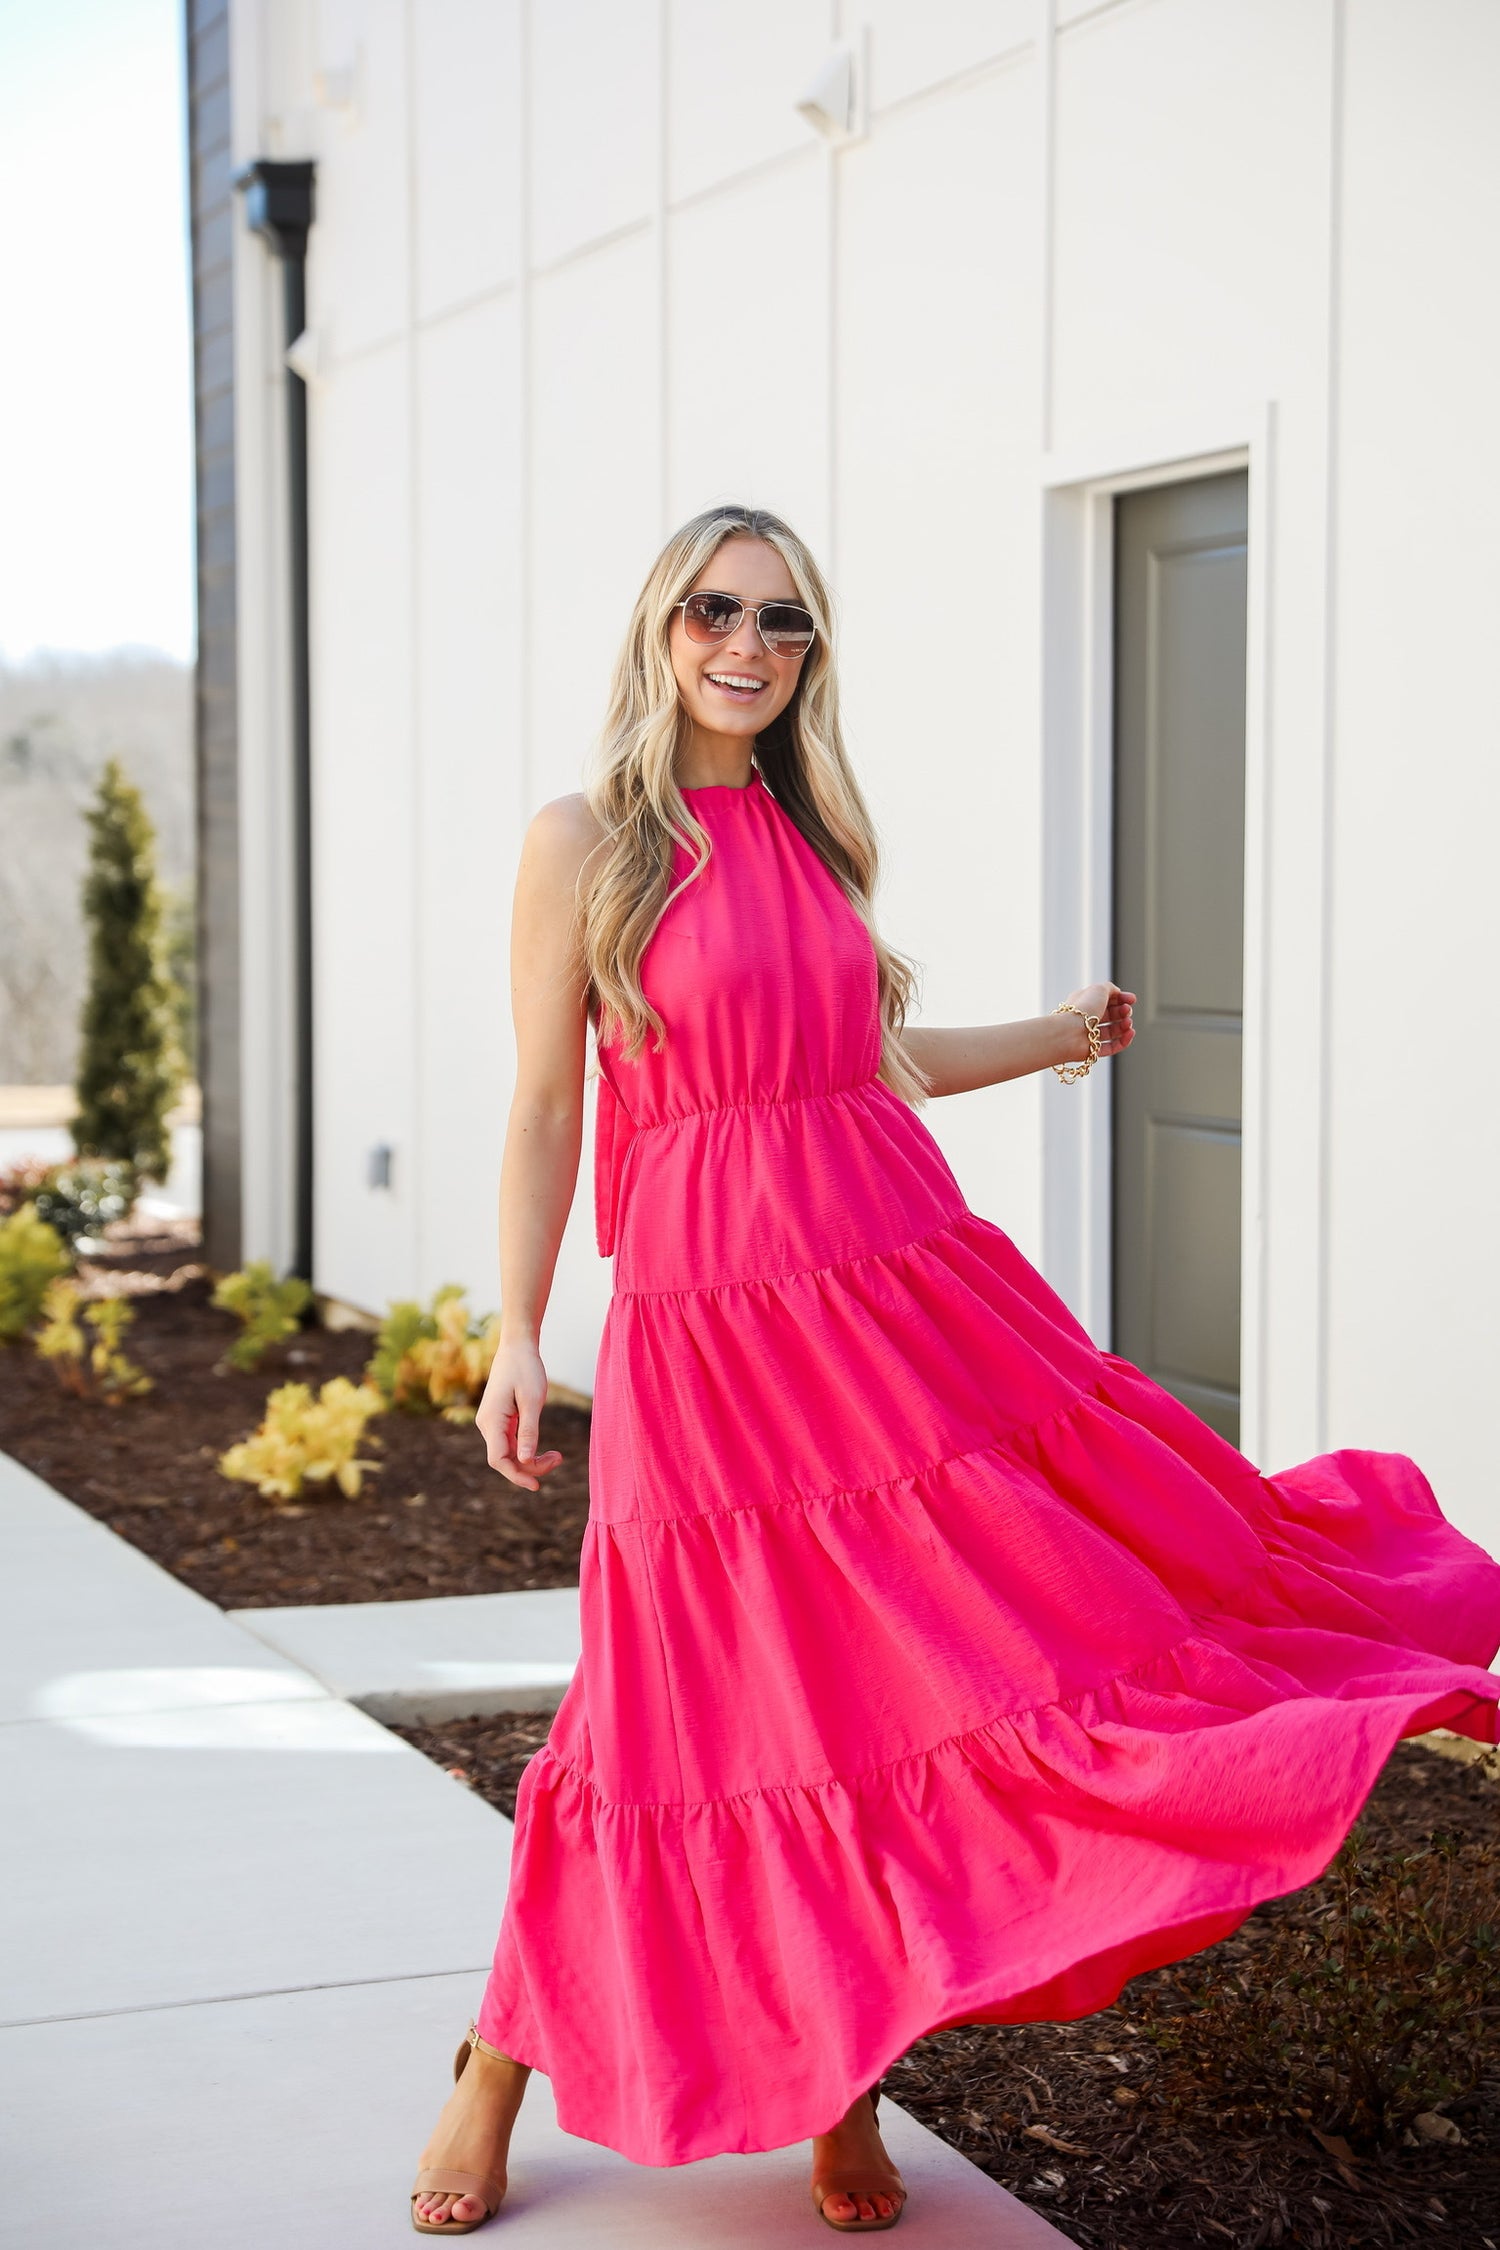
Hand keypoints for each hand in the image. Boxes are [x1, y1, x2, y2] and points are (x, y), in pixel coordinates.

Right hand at [476, 1340, 564, 1490]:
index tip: (538, 1485)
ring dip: (531, 1460)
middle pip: (504, 1460)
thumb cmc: (526, 1369)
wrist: (518, 1346)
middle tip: (559, 1459)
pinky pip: (511, 1443)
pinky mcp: (500, 1419)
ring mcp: (492, 1422)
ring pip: (509, 1453)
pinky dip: (528, 1450)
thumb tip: (526, 1461)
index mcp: (491, 1420)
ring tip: (557, 1456)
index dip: (517, 1475)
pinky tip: (545, 1451)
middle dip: (530, 1467)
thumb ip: (529, 1432)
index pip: (498, 1460)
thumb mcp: (532, 1400)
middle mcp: (486, 1424)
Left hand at [1062, 982, 1135, 1058]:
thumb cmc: (1081, 1011)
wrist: (1068, 1034)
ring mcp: (1089, 1035)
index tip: (1132, 1000)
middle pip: (1110, 1015)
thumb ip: (1110, 988)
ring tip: (1128, 1023)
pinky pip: (1112, 1047)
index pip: (1106, 1000)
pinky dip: (1123, 1041)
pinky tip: (1130, 1034)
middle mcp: (1086, 1018)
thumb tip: (1118, 993)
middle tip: (1127, 1011)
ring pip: (1112, 1031)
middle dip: (1122, 1012)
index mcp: (1085, 1002)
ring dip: (1124, 1026)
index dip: (1121, 999)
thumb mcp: (1098, 990)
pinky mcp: (1093, 1050)